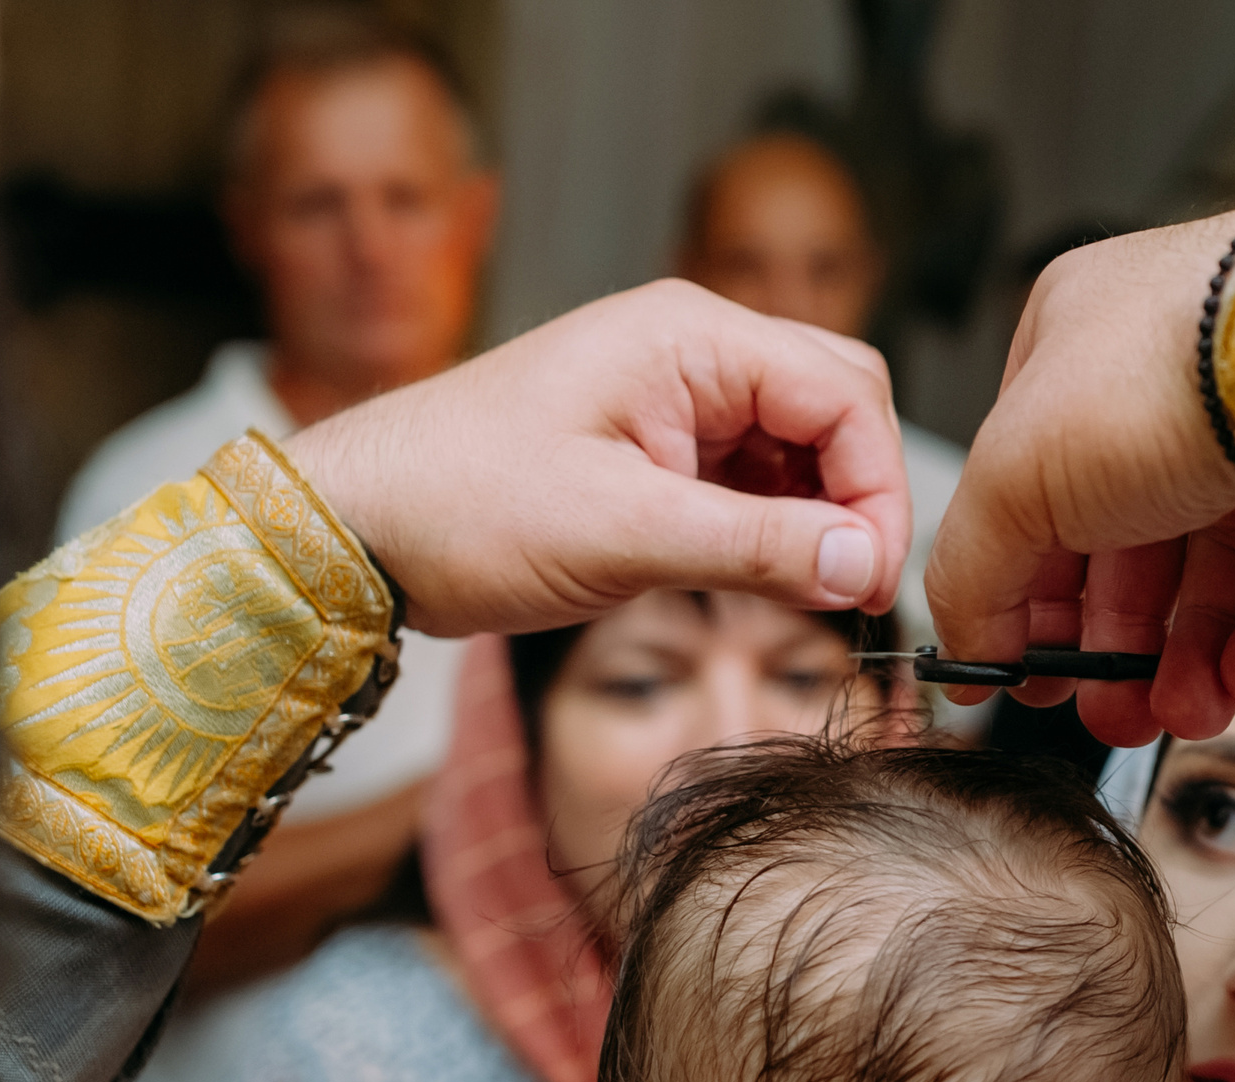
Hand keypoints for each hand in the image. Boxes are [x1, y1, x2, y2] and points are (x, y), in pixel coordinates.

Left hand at [285, 280, 908, 635]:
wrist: (356, 528)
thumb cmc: (460, 507)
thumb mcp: (624, 535)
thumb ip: (760, 547)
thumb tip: (866, 566)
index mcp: (689, 337)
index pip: (844, 392)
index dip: (879, 489)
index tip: (874, 580)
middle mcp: (688, 349)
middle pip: (834, 403)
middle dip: (859, 494)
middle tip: (853, 587)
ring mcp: (669, 395)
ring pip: (797, 444)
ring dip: (815, 515)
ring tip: (804, 591)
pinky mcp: (650, 445)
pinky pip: (747, 475)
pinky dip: (771, 526)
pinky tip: (761, 577)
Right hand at [926, 188, 1234, 744]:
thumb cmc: (1168, 372)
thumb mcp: (1009, 477)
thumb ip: (969, 570)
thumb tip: (965, 647)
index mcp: (1074, 351)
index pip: (1034, 495)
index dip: (1029, 594)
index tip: (1030, 671)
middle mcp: (1169, 378)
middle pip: (1125, 544)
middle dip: (1115, 646)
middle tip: (1111, 711)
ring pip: (1212, 567)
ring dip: (1188, 658)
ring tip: (1185, 712)